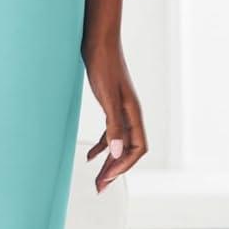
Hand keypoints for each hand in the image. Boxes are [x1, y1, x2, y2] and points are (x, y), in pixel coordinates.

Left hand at [82, 35, 147, 191]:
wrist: (98, 40)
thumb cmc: (102, 65)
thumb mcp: (106, 96)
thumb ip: (113, 125)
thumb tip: (117, 153)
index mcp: (133, 113)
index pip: (137, 149)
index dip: (123, 166)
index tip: (106, 179)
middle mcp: (130, 114)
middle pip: (128, 150)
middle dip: (115, 170)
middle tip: (99, 188)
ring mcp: (121, 109)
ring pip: (119, 143)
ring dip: (109, 162)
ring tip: (97, 178)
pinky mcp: (110, 104)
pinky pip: (110, 133)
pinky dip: (102, 146)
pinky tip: (90, 156)